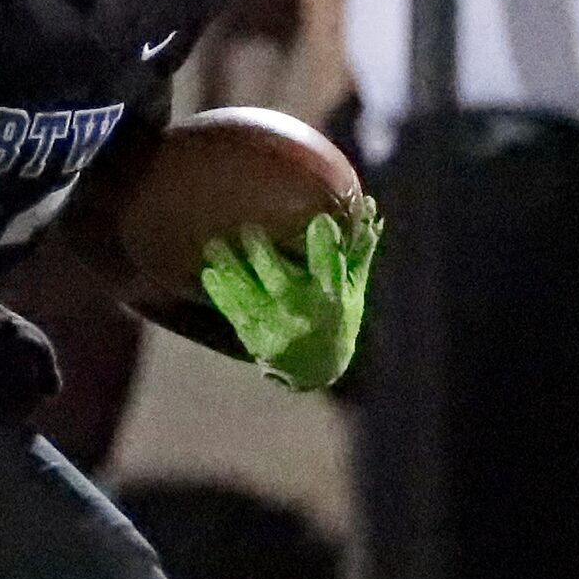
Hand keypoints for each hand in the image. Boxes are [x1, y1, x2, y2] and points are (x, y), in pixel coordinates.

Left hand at [198, 198, 381, 389]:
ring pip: (250, 297)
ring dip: (231, 270)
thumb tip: (368, 207)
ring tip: (215, 245)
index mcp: (333, 300)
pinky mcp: (254, 338)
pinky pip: (234, 313)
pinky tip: (210, 272)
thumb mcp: (353, 289)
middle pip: (282, 283)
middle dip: (263, 255)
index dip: (326, 246)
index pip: (332, 271)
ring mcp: (276, 329)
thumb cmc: (338, 319)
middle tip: (249, 228)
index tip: (320, 221)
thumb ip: (356, 251)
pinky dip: (221, 292)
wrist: (315, 370)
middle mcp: (304, 315)